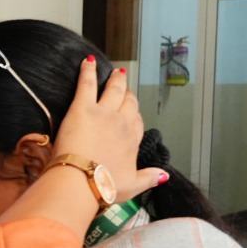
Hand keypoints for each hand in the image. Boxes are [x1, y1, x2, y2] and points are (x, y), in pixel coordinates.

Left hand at [51, 57, 165, 200]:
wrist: (82, 181)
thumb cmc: (103, 186)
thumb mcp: (132, 186)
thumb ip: (149, 178)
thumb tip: (164, 176)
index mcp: (132, 140)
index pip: (136, 121)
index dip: (133, 115)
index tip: (130, 111)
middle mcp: (122, 123)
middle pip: (128, 102)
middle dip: (127, 93)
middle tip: (124, 86)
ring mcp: (104, 113)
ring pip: (113, 90)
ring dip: (115, 79)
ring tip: (115, 71)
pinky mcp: (83, 108)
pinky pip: (88, 83)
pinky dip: (88, 71)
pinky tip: (88, 61)